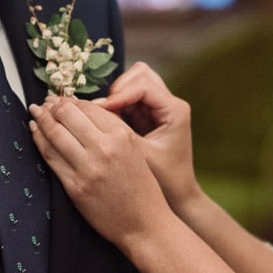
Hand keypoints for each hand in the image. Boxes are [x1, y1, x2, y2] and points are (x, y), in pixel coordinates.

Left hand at [30, 95, 172, 248]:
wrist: (145, 224)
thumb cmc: (142, 188)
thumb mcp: (135, 151)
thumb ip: (113, 130)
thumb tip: (83, 110)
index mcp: (122, 136)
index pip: (88, 107)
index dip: (70, 100)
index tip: (61, 98)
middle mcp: (105, 148)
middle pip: (68, 116)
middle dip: (53, 106)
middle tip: (45, 103)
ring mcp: (88, 169)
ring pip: (55, 134)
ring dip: (41, 120)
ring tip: (36, 113)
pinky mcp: (75, 187)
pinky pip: (50, 158)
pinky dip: (39, 142)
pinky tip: (35, 133)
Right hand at [95, 62, 200, 210]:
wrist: (179, 198)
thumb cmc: (164, 181)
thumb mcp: (141, 157)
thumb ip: (120, 133)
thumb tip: (92, 110)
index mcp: (175, 110)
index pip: (142, 85)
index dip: (118, 95)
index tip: (99, 110)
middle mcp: (169, 104)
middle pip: (138, 75)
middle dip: (116, 90)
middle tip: (99, 110)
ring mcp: (159, 108)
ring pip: (131, 84)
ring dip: (114, 97)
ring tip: (102, 117)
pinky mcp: (148, 116)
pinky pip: (127, 99)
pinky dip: (114, 106)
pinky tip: (103, 123)